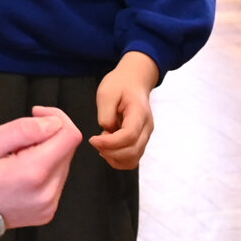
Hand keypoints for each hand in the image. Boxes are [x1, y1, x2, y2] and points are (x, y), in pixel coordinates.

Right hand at [0, 106, 81, 228]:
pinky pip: (56, 180)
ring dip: (45, 153)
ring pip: (64, 164)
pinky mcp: (47, 211)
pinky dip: (42, 170)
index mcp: (33, 173)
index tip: (35, 114)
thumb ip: (22, 129)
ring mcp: (48, 205)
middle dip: (47, 136)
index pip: (69, 136)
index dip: (56, 117)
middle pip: (68, 149)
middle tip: (16, 140)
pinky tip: (20, 172)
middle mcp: (47, 192)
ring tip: (15, 158)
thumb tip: (52, 123)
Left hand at [90, 51, 160, 169]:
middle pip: (132, 152)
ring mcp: (145, 136)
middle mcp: (147, 128)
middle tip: (95, 141)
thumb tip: (107, 132)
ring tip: (101, 144)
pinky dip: (118, 159)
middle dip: (110, 152)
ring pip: (133, 160)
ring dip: (114, 158)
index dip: (110, 143)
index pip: (129, 136)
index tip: (93, 139)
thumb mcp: (106, 93)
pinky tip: (107, 148)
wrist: (134, 81)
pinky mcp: (140, 141)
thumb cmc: (120, 85)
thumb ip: (106, 114)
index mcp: (139, 113)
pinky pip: (131, 158)